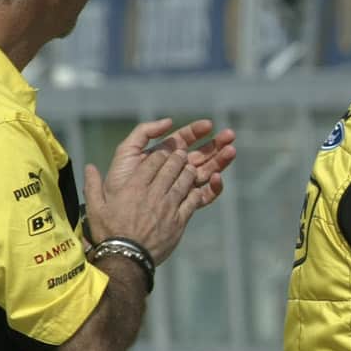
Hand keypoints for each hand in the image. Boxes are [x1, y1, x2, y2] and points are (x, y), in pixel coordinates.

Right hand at [85, 118, 236, 265]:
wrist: (127, 258)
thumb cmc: (108, 233)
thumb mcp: (95, 208)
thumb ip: (92, 185)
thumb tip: (89, 167)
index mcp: (134, 187)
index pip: (152, 162)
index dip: (161, 154)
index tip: (165, 150)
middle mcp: (153, 194)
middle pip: (171, 168)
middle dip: (178, 158)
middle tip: (182, 153)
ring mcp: (169, 207)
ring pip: (184, 182)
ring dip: (189, 172)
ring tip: (191, 166)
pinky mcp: (179, 221)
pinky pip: (192, 201)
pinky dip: (196, 192)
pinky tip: (197, 188)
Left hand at [105, 118, 234, 207]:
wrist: (120, 230)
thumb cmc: (119, 187)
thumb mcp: (125, 154)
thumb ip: (143, 134)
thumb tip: (169, 121)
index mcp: (160, 158)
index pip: (182, 140)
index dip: (195, 131)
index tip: (208, 125)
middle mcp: (173, 172)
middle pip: (198, 154)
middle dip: (215, 144)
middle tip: (230, 135)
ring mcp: (182, 189)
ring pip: (206, 172)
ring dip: (220, 161)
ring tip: (231, 150)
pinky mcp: (188, 207)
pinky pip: (205, 195)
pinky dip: (214, 187)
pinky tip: (216, 177)